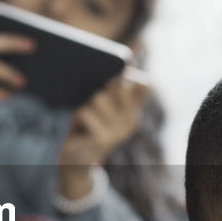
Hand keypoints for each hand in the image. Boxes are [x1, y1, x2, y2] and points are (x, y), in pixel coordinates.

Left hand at [57, 73, 149, 198]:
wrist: (77, 158)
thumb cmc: (88, 125)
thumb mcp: (103, 103)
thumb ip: (115, 86)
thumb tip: (130, 62)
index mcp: (133, 110)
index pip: (145, 85)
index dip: (134, 75)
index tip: (122, 74)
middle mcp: (131, 120)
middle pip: (120, 86)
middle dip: (104, 90)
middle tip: (95, 105)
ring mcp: (120, 131)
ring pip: (99, 98)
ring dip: (87, 105)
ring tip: (85, 120)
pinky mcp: (104, 139)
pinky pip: (85, 113)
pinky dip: (77, 118)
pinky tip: (80, 130)